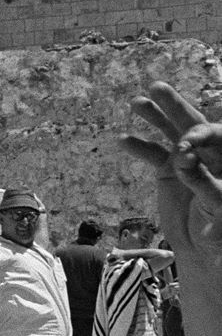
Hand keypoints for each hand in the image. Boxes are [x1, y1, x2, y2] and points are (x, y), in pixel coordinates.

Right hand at [124, 82, 221, 219]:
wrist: (205, 247)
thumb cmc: (220, 228)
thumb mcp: (217, 207)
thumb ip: (204, 183)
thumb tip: (183, 160)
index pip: (215, 136)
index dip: (198, 136)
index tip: (182, 148)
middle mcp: (209, 153)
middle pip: (193, 124)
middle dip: (175, 106)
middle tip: (158, 87)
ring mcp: (187, 160)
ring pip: (171, 133)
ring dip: (155, 116)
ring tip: (137, 101)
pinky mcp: (168, 171)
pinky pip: (152, 154)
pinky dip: (138, 147)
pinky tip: (123, 140)